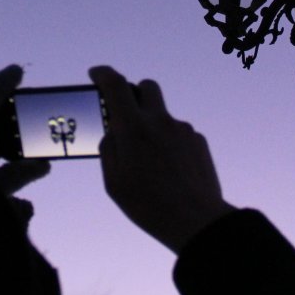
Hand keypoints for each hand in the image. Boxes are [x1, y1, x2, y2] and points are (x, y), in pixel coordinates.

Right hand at [91, 66, 235, 253]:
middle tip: (126, 112)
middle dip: (134, 92)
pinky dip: (170, 144)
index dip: (103, 74)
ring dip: (153, 126)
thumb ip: (109, 149)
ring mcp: (182, 129)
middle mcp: (160, 121)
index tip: (96, 74)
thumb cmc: (149, 205)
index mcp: (133, 128)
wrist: (196, 221)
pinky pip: (179, 134)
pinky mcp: (199, 141)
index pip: (115, 85)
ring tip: (150, 162)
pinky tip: (169, 170)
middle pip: (147, 86)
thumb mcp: (113, 182)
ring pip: (163, 115)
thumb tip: (114, 133)